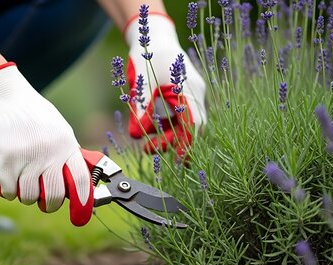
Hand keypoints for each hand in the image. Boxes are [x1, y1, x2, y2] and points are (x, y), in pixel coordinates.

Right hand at [0, 63, 93, 225]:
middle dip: (48, 204)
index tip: (79, 216)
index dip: (82, 202)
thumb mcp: (59, 131)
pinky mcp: (4, 161)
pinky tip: (7, 175)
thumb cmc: (34, 117)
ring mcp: (26, 158)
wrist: (5, 97)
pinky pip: (8, 191)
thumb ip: (66, 156)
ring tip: (21, 179)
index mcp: (66, 146)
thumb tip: (78, 187)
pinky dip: (7, 189)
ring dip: (23, 194)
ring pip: (28, 196)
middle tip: (44, 202)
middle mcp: (49, 153)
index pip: (80, 181)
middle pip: (53, 196)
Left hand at [125, 13, 206, 153]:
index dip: (187, 144)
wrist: (155, 36)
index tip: (177, 159)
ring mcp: (193, 92)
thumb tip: (137, 136)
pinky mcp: (187, 93)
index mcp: (187, 89)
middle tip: (149, 149)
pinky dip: (172, 125)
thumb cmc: (147, 56)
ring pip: (188, 122)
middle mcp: (195, 92)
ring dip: (171, 135)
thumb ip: (140, 109)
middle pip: (193, 127)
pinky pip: (184, 115)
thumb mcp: (140, 84)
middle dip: (174, 143)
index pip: (193, 124)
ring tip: (150, 143)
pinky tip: (156, 128)